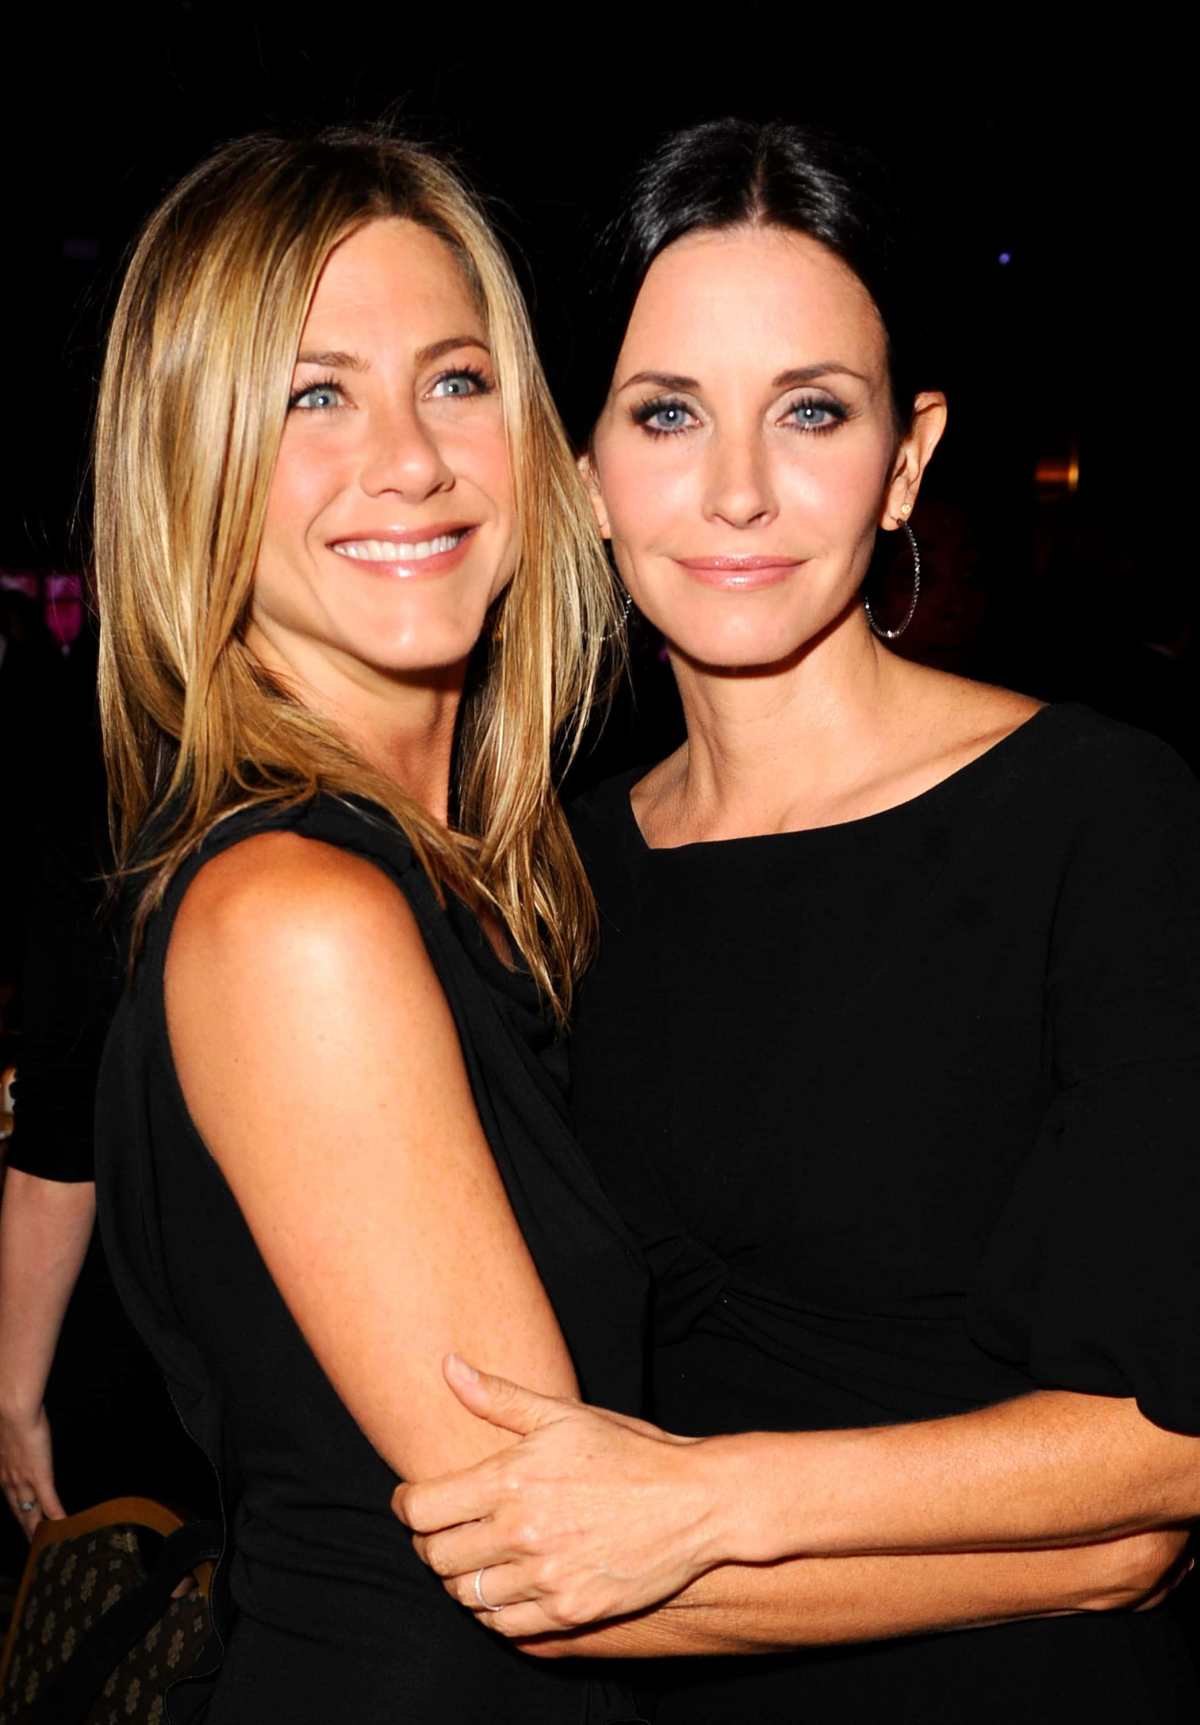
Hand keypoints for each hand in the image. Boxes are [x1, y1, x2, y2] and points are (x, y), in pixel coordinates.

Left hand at [0, 1402, 64, 1539]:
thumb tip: (19, 1446)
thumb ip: (12, 1444)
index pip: (11, 1499)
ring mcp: (26, 1482)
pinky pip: (50, 1503)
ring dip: (37, 1531)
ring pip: (31, 1514)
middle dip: (26, 1529)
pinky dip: (57, 1517)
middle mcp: (11, 1483)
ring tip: (46, 1545)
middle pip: (20, 1512)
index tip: (22, 1523)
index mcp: (3, 1472)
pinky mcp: (41, 1478)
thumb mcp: (7, 1434)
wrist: (11, 1410)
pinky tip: (66, 1526)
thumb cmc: (8, 1415)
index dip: (17, 1513)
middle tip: (33, 1545)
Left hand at [393, 1354, 720, 1636]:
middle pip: (437, 1555)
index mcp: (512, 1479)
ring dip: (460, 1577)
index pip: (422, 1509)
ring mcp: (545, 1576)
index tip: (413, 1503)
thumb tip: (447, 1365)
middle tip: (443, 1531)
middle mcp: (522, 1532)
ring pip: (465, 1593)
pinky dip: (492, 1612)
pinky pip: (503, 1626)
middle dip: (430, 1543)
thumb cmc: (626, 1451)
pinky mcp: (569, 1611)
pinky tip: (503, 1588)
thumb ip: (499, 1398)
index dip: (406, 1506)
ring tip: (474, 1558)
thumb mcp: (563, 1415)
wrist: (692, 1501)